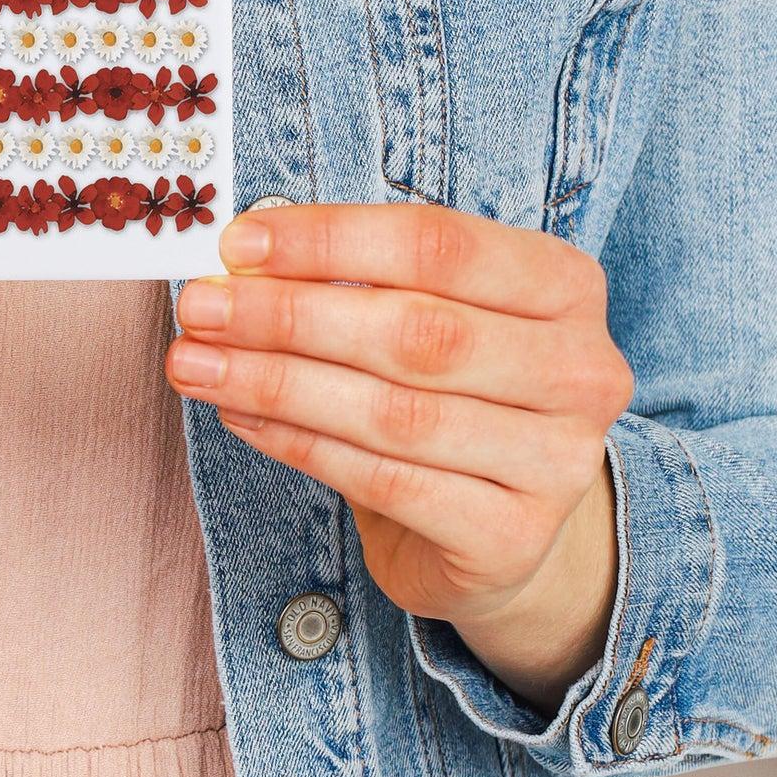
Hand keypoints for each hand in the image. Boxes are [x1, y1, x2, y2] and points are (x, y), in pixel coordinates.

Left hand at [165, 202, 632, 709]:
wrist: (501, 529)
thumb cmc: (448, 394)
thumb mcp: (421, 314)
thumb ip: (349, 281)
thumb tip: (238, 258)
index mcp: (563, 285)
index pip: (439, 243)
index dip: (330, 240)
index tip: (238, 242)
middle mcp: (580, 369)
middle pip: (414, 329)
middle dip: (288, 316)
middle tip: (200, 308)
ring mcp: (557, 461)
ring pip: (392, 412)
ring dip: (275, 383)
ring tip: (195, 363)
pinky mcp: (512, 536)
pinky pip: (384, 482)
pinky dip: (299, 444)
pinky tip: (241, 416)